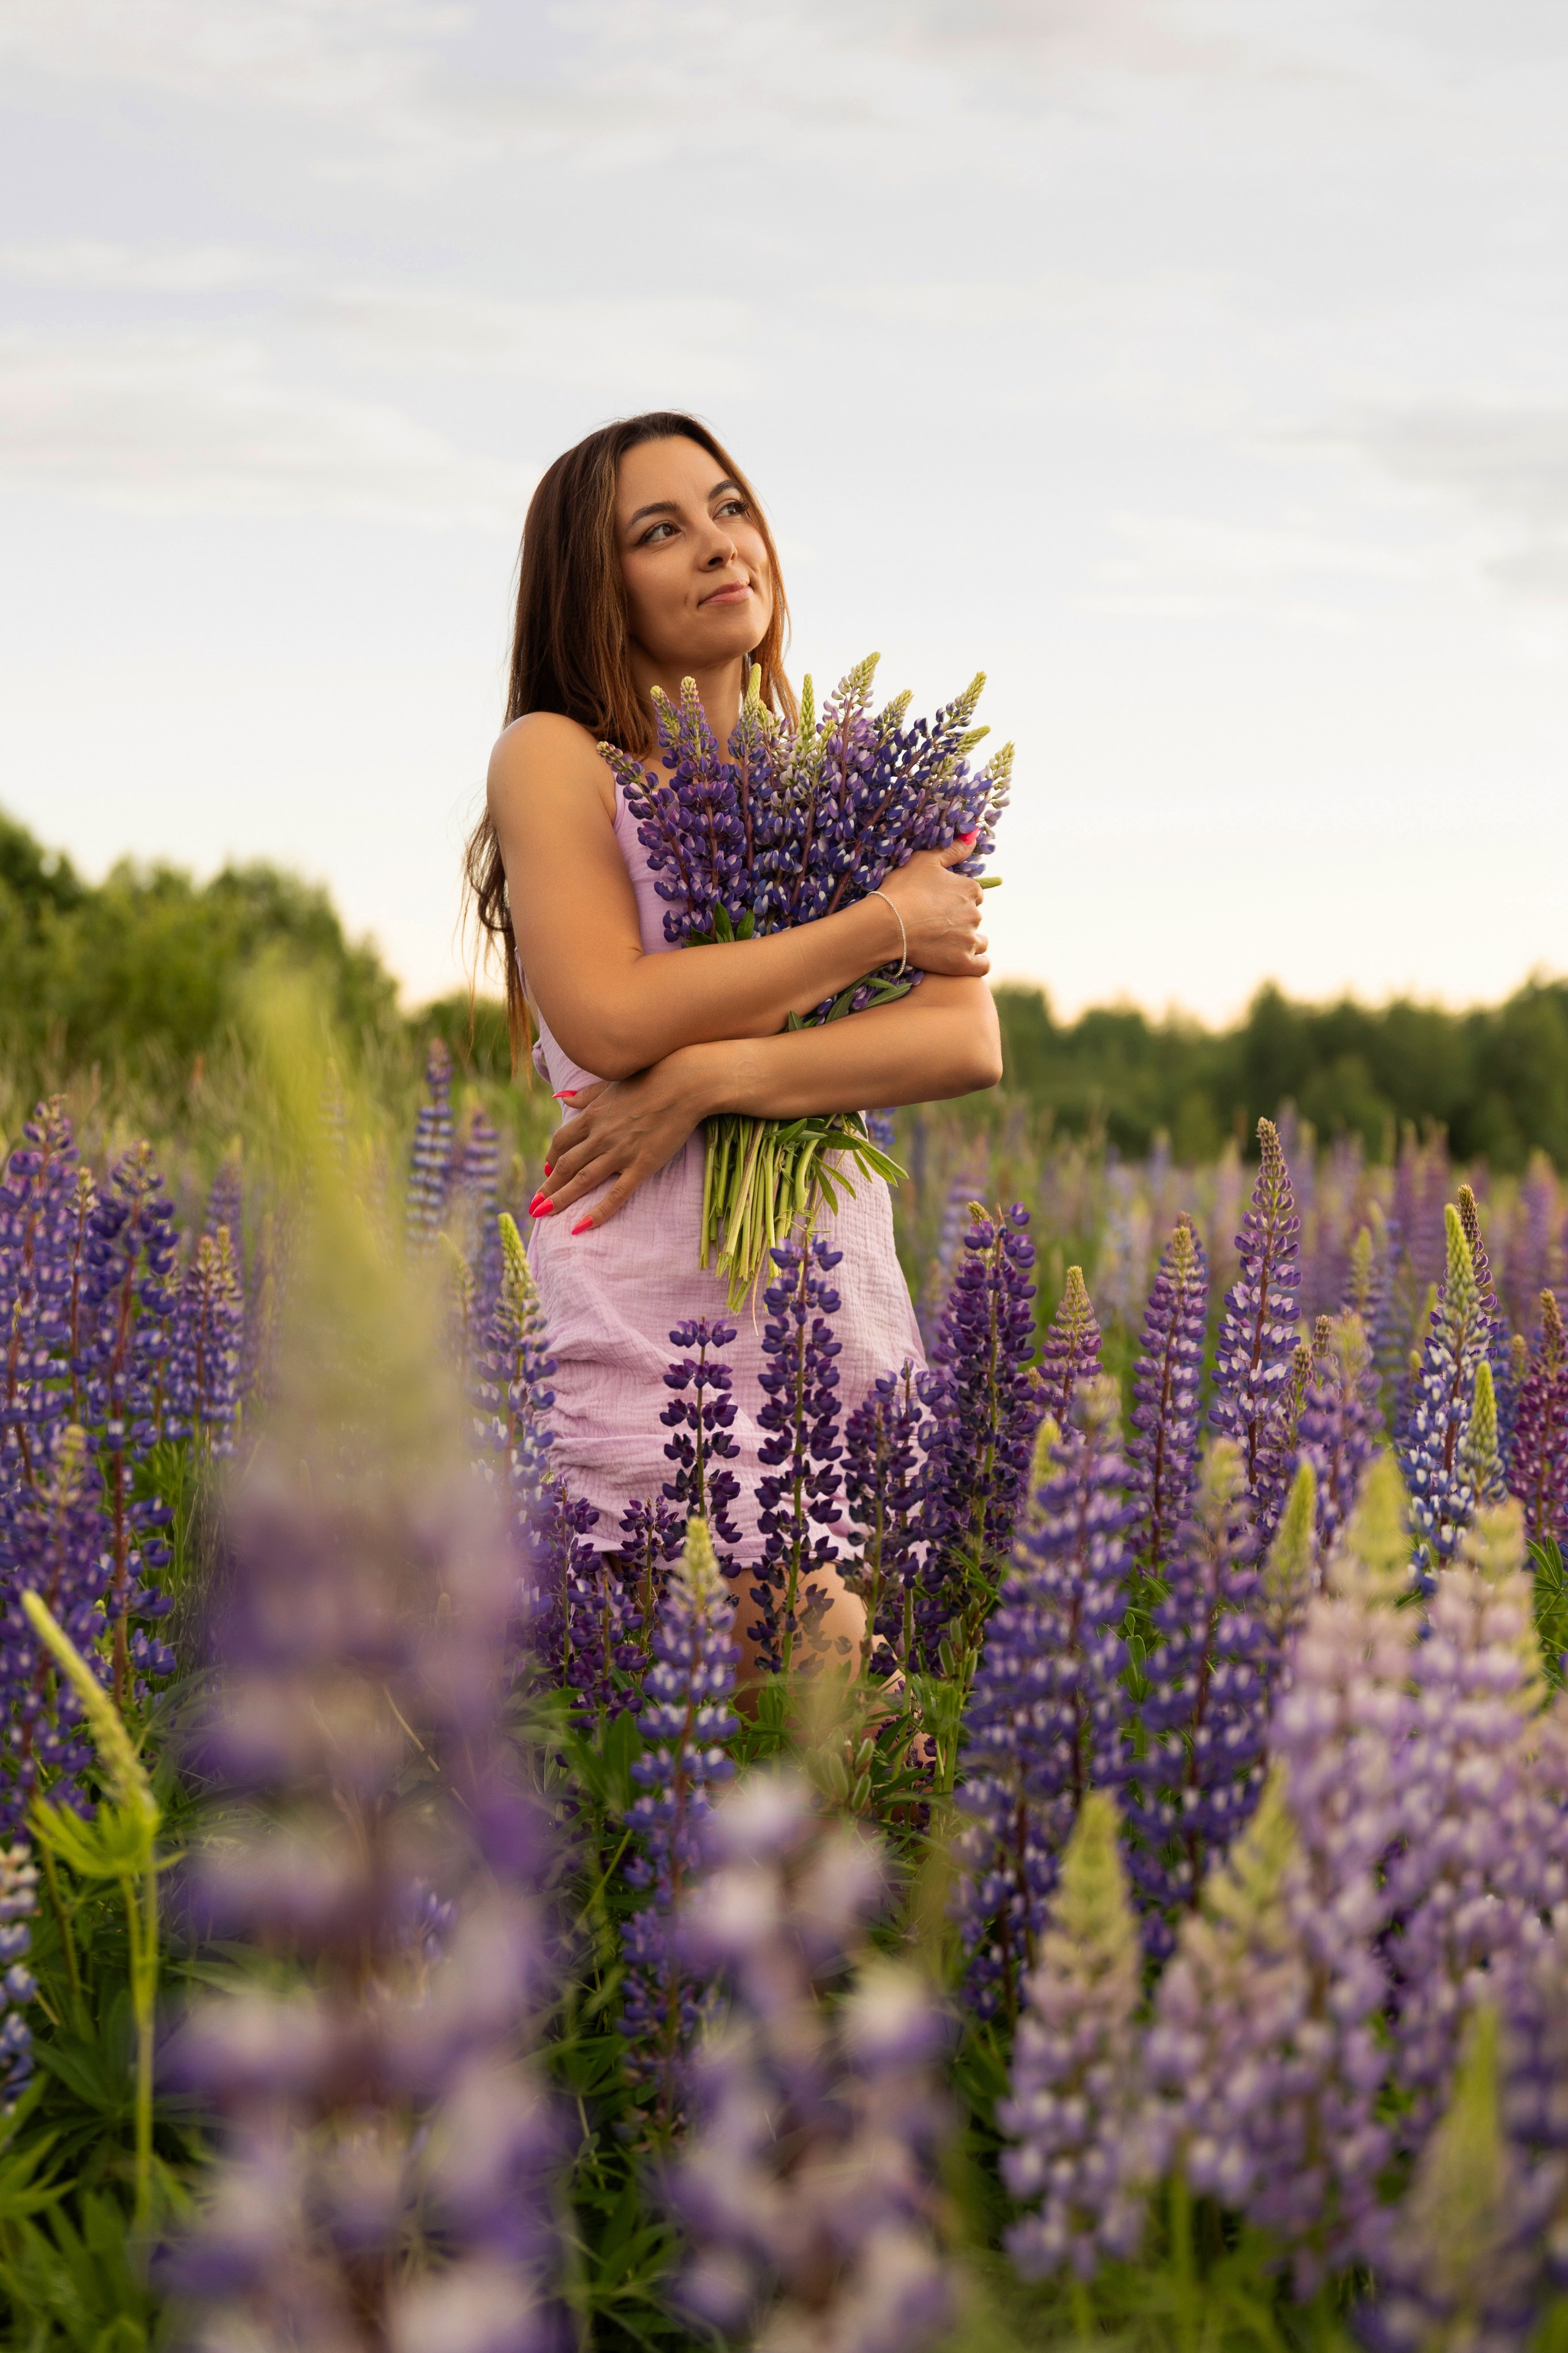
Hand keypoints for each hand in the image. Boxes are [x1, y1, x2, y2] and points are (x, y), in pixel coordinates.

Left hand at [532, 1048, 714, 1231]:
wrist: (684, 1084)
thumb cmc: (651, 1079)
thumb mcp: (611, 1084)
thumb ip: (586, 1095)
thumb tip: (563, 1098)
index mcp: (592, 1116)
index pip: (561, 1142)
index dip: (550, 1159)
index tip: (546, 1171)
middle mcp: (600, 1136)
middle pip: (565, 1165)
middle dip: (547, 1186)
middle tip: (535, 1204)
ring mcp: (620, 1152)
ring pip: (582, 1180)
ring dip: (560, 1199)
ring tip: (544, 1214)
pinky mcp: (642, 1165)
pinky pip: (616, 1193)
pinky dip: (598, 1211)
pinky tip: (582, 1226)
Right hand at [875, 835, 988, 978]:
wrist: (888, 924)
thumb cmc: (902, 889)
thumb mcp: (924, 860)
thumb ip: (952, 850)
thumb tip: (974, 836)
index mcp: (969, 889)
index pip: (973, 895)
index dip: (958, 900)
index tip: (941, 906)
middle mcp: (975, 913)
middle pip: (974, 918)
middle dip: (961, 921)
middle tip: (936, 925)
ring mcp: (970, 939)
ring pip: (979, 941)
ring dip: (968, 942)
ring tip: (946, 944)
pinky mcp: (963, 962)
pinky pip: (982, 965)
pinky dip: (976, 963)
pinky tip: (963, 961)